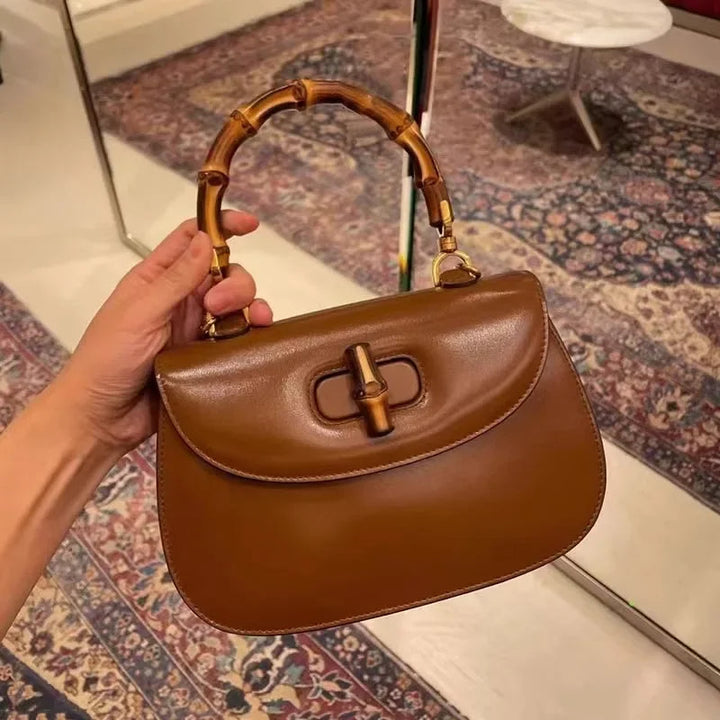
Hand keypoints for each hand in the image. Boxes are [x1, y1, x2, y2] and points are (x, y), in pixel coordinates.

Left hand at [55, 211, 271, 456]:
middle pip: (224, 272)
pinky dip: (253, 333)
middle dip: (233, 282)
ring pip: (238, 305)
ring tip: (247, 323)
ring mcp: (197, 329)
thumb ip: (176, 279)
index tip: (251, 225)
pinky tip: (257, 336)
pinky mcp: (209, 357)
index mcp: (157, 279)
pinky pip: (239, 338)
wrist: (103, 418)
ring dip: (249, 306)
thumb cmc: (109, 358)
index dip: (220, 226)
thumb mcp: (140, 312)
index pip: (192, 240)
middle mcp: (181, 300)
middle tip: (217, 306)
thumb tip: (206, 238)